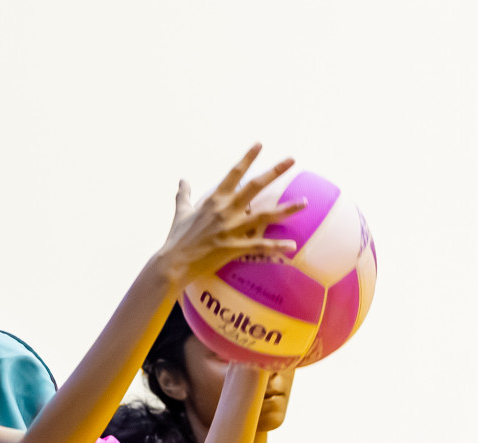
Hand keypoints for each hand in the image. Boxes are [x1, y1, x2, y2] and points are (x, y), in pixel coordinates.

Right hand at [157, 143, 306, 282]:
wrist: (172, 263)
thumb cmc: (176, 239)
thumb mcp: (180, 213)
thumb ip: (184, 195)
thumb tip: (182, 181)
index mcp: (214, 200)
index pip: (234, 173)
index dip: (247, 158)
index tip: (259, 144)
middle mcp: (225, 210)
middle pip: (255, 186)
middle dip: (275, 171)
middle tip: (292, 159)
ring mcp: (231, 229)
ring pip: (265, 215)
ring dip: (287, 208)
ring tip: (305, 202)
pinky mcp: (233, 248)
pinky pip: (260, 246)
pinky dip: (276, 247)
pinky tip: (292, 246)